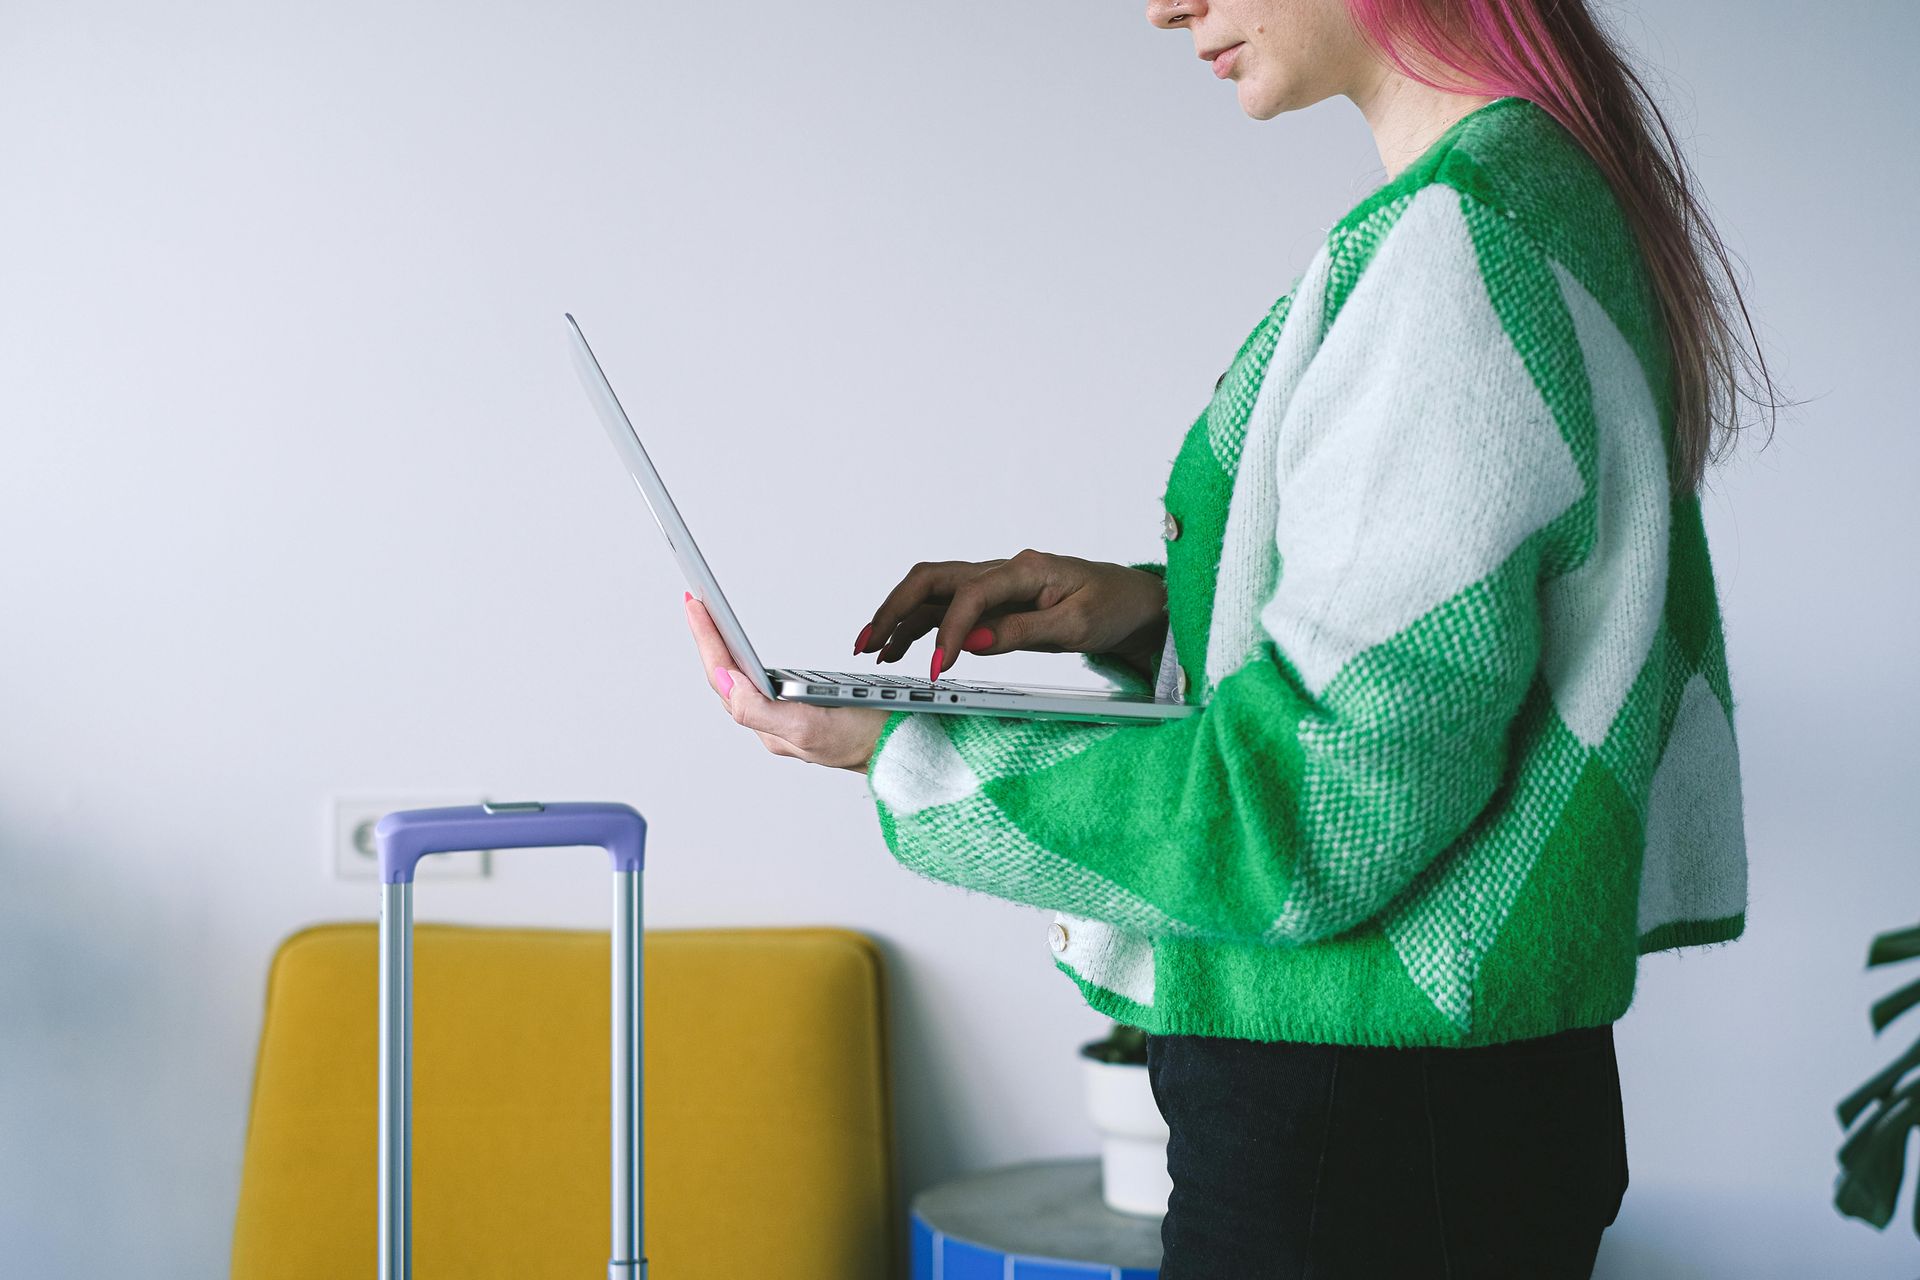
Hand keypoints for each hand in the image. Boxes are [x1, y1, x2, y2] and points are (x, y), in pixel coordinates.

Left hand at [683, 594, 889, 771]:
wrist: (902, 752)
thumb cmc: (866, 741)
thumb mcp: (812, 727)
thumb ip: (762, 711)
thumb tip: (728, 684)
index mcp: (770, 725)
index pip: (724, 678)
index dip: (707, 639)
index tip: (696, 605)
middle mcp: (772, 725)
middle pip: (726, 678)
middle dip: (708, 638)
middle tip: (696, 602)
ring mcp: (785, 720)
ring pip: (740, 682)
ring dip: (721, 649)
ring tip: (709, 620)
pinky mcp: (800, 714)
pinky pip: (758, 686)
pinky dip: (744, 662)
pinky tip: (741, 652)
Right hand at [855, 549, 1167, 680]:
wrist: (1131, 601)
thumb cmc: (1111, 607)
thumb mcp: (1076, 627)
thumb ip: (1023, 632)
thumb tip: (973, 642)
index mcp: (1025, 570)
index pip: (971, 594)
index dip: (948, 630)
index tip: (938, 668)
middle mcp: (1002, 570)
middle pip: (933, 579)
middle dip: (895, 608)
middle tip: (867, 643)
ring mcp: (994, 584)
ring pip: (932, 592)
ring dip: (898, 617)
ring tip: (871, 649)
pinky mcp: (993, 601)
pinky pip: (946, 607)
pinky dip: (919, 626)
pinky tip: (898, 649)